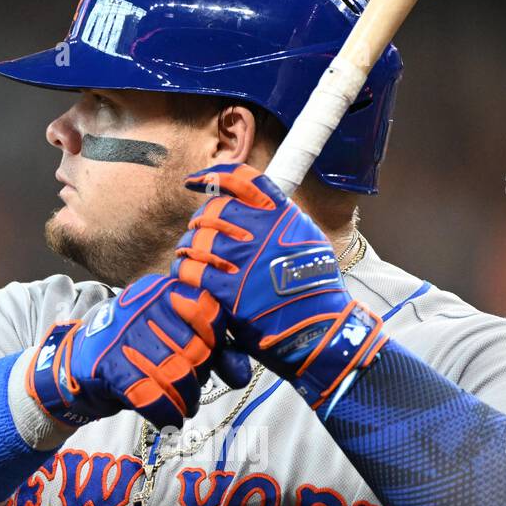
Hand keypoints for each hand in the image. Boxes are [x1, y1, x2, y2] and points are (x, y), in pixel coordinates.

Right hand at [25, 275, 251, 430]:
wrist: (78, 365)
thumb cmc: (137, 352)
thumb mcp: (176, 344)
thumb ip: (214, 353)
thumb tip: (243, 375)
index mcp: (163, 290)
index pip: (210, 312)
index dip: (217, 343)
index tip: (208, 359)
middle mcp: (143, 305)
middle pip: (197, 350)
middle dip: (200, 379)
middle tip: (190, 388)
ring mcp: (123, 335)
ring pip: (177, 376)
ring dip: (186, 400)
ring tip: (182, 405)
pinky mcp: (108, 366)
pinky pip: (152, 397)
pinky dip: (167, 416)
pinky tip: (168, 420)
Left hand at [171, 162, 386, 411]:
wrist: (321, 330)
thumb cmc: (316, 291)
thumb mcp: (310, 242)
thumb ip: (284, 223)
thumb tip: (260, 211)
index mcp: (282, 215)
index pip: (242, 180)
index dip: (213, 175)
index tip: (195, 182)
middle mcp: (262, 231)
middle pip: (213, 211)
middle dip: (200, 223)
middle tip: (197, 236)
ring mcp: (244, 260)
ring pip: (197, 240)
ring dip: (188, 248)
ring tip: (188, 258)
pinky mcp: (229, 290)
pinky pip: (191, 271)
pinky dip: (184, 271)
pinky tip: (187, 277)